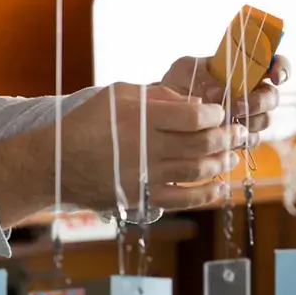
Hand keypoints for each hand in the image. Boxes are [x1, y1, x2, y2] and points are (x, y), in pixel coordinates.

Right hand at [0, 84, 246, 225]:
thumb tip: (190, 103)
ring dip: (222, 161)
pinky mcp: (143, 198)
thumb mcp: (114, 95)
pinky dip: (208, 194)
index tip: (220, 111)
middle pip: (203, 143)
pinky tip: (220, 187)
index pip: (194, 116)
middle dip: (228, 136)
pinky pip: (185, 199)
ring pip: (199, 170)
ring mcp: (146, 176)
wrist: (55, 163)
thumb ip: (154, 95)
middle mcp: (147, 148)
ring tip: (231, 154)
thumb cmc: (85, 123)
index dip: (215, 112)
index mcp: (140, 119)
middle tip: (240, 131)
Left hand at [158, 53, 289, 146]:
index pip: (274, 65)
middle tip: (237, 105)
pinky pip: (250, 140)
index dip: (282, 69)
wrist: (165, 109)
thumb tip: (217, 91)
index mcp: (244, 70)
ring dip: (250, 121)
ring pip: (264, 120)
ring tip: (226, 120)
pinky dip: (239, 138)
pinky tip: (223, 135)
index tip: (275, 77)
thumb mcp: (185, 69)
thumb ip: (201, 74)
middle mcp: (251, 92)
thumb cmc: (178, 81)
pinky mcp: (240, 135)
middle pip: (272, 97)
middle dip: (259, 102)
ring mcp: (248, 115)